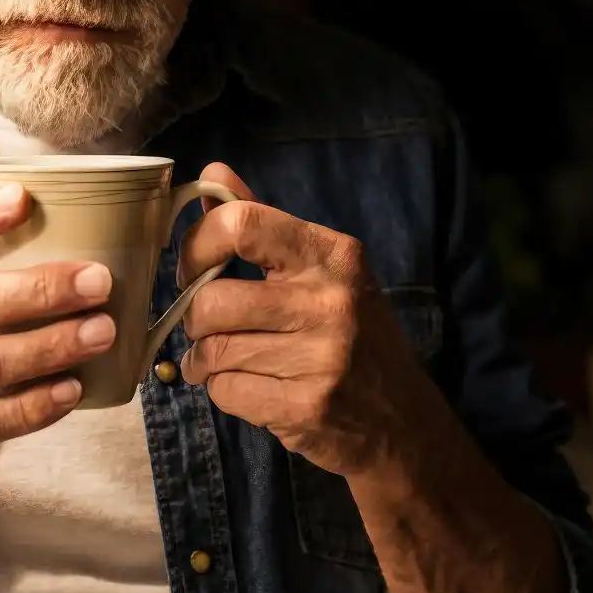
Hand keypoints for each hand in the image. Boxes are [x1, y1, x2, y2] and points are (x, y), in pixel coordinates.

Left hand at [179, 164, 415, 476]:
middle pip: (212, 301)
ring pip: (213, 351)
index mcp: (331, 254)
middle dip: (194, 318)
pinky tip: (247, 387)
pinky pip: (225, 392)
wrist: (400, 419)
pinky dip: (222, 391)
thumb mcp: (322, 269)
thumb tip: (211, 173)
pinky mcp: (306, 406)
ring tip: (222, 360)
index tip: (192, 266)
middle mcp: (329, 300)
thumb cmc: (352, 332)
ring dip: (204, 360)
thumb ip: (263, 222)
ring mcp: (320, 358)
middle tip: (206, 326)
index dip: (197, 245)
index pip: (242, 224)